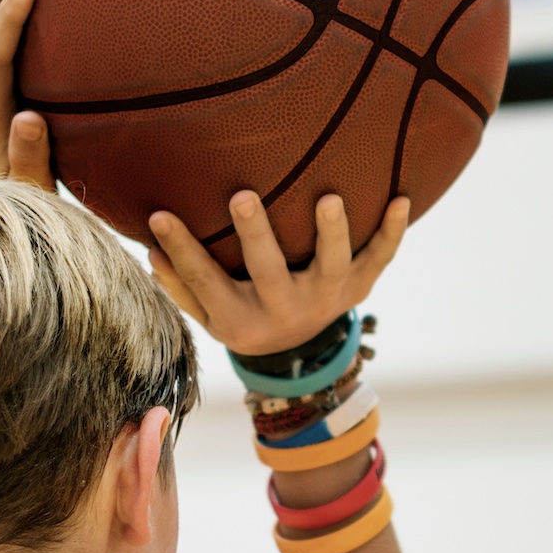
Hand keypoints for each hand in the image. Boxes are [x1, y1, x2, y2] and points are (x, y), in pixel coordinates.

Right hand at [148, 191, 409, 354]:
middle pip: (268, 272)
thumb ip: (182, 287)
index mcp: (242, 320)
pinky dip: (393, 232)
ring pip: (332, 266)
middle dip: (256, 235)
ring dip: (332, 233)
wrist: (303, 355)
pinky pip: (380, 258)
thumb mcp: (211, 315)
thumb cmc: (245, 315)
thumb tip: (149, 251)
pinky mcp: (359, 286)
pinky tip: (402, 199)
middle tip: (241, 198)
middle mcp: (285, 311)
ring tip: (329, 199)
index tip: (158, 215)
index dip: (180, 250)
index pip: (205, 281)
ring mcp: (326, 299)